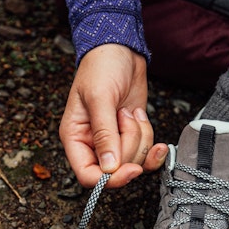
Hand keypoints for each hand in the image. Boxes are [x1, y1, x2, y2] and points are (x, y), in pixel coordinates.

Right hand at [59, 44, 167, 187]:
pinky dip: (153, 146)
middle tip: (126, 116)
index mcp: (75, 139)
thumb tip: (109, 168)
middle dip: (130, 146)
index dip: (110, 179)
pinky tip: (153, 133)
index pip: (88, 176)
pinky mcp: (132, 138)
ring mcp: (114, 143)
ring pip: (134, 162)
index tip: (131, 169)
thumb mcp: (100, 98)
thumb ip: (104, 134)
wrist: (120, 49)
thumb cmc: (101, 67)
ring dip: (141, 138)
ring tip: (132, 112)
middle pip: (116, 171)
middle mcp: (93, 146)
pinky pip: (146, 157)